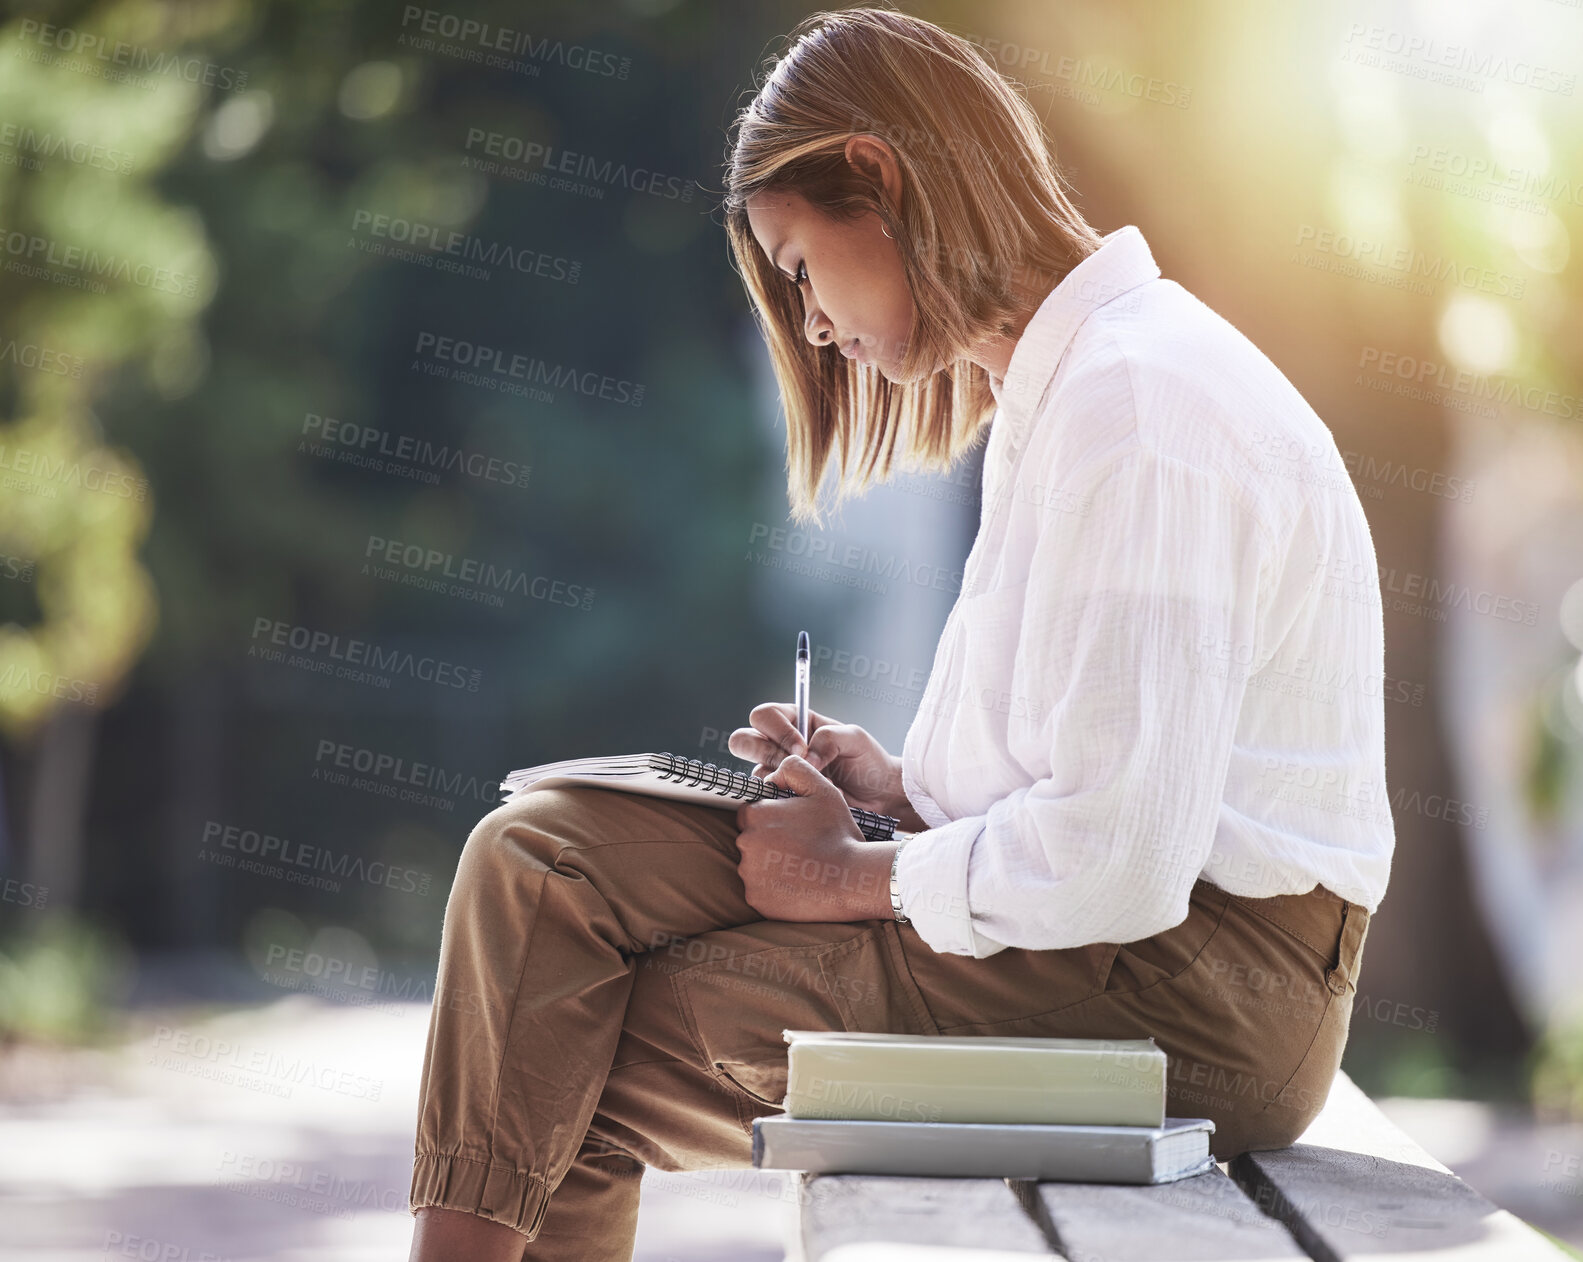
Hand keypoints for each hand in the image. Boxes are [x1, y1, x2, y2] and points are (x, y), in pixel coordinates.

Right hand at [729, 702, 925, 829]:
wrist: (879, 796)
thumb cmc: (868, 761)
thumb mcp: (855, 739)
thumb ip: (829, 738)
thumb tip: (805, 758)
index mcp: (796, 721)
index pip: (764, 715)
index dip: (777, 730)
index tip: (802, 748)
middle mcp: (780, 744)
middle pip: (743, 740)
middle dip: (766, 753)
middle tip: (794, 766)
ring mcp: (778, 772)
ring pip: (754, 772)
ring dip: (778, 780)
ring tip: (808, 787)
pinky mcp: (783, 797)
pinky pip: (766, 798)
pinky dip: (784, 799)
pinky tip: (807, 802)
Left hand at [734, 754, 896, 921]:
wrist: (852, 879)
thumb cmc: (838, 832)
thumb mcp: (822, 789)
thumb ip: (795, 769)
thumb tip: (773, 773)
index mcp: (756, 815)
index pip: (751, 813)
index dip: (772, 817)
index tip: (793, 826)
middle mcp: (745, 844)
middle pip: (751, 839)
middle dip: (770, 841)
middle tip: (801, 846)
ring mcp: (749, 875)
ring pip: (754, 866)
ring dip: (772, 865)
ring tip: (802, 866)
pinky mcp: (757, 899)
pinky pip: (760, 890)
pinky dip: (775, 889)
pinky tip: (798, 884)